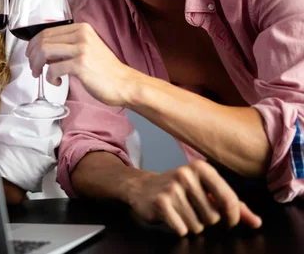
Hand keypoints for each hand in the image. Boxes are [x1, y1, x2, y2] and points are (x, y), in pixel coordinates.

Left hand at [25, 23, 135, 105]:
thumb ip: (67, 47)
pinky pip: (53, 68)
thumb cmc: (104, 70)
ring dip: (37, 65)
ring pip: (45, 51)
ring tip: (40, 75)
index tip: (31, 55)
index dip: (34, 44)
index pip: (48, 31)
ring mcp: (81, 49)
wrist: (124, 83)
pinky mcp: (80, 64)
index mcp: (81, 28)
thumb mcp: (86, 50)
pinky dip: (50, 77)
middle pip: (43, 40)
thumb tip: (43, 52)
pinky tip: (56, 82)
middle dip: (32, 55)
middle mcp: (81, 35)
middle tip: (33, 68)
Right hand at [127, 160, 261, 235]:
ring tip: (181, 212)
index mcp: (201, 168)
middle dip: (206, 221)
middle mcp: (186, 174)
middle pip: (213, 217)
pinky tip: (171, 217)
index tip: (228, 221)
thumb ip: (233, 205)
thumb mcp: (206, 191)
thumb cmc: (180, 189)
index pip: (229, 200)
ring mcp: (172, 188)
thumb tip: (256, 222)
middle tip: (193, 210)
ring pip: (197, 226)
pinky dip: (179, 229)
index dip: (233, 217)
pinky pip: (182, 230)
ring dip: (191, 225)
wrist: (142, 187)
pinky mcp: (160, 203)